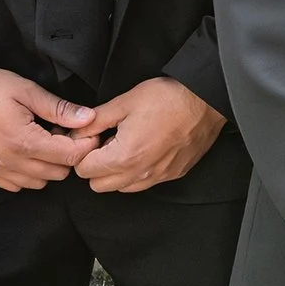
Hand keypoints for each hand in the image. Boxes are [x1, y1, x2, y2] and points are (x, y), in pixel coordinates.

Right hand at [0, 68, 96, 190]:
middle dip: (69, 153)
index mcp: (23, 142)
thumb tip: (88, 118)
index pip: (71, 156)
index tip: (87, 130)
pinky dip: (29, 173)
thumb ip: (58, 108)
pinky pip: (17, 185)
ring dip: (49, 164)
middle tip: (64, 130)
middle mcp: (10, 163)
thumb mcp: (25, 90)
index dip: (85, 143)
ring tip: (44, 139)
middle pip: (59, 172)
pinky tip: (27, 151)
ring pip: (39, 182)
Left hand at [71, 77, 225, 192]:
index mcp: (125, 156)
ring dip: (117, 172)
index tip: (95, 137)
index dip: (84, 152)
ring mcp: (159, 176)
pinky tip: (147, 148)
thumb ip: (95, 120)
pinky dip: (138, 172)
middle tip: (108, 142)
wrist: (207, 99)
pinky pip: (145, 183)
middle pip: (99, 185)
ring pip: (122, 188)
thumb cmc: (169, 97)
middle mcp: (141, 173)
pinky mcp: (174, 174)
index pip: (84, 170)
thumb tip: (77, 132)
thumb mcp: (125, 101)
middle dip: (97, 166)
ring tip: (128, 145)